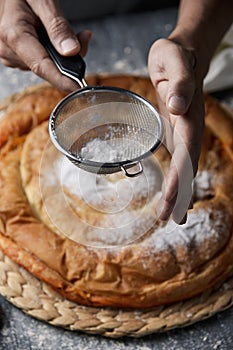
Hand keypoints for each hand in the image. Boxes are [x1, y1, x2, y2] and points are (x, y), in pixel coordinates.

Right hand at [0, 0, 91, 91]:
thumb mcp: (42, 0)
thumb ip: (57, 26)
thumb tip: (70, 51)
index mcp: (14, 34)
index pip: (41, 66)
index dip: (62, 80)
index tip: (77, 88)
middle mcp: (9, 49)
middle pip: (47, 68)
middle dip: (68, 60)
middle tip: (82, 37)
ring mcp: (12, 55)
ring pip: (46, 67)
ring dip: (62, 56)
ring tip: (65, 33)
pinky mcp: (17, 57)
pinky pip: (41, 63)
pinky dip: (54, 54)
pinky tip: (55, 39)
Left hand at [148, 38, 204, 223]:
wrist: (182, 54)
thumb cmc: (175, 56)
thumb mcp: (173, 60)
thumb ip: (179, 82)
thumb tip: (177, 106)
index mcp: (189, 115)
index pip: (185, 152)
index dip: (179, 176)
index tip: (171, 198)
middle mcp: (189, 128)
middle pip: (187, 166)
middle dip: (179, 193)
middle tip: (169, 218)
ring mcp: (183, 132)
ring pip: (184, 167)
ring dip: (179, 191)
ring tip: (172, 215)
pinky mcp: (175, 132)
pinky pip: (177, 160)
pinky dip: (175, 178)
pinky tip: (171, 192)